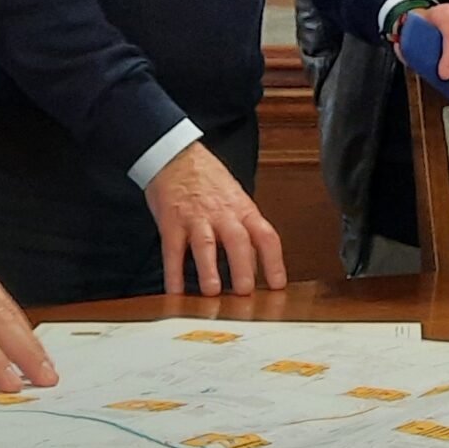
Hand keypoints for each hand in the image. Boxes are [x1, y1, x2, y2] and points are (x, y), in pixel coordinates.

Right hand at [144, 142, 285, 296]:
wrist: (175, 155)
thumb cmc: (207, 178)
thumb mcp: (235, 197)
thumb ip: (245, 226)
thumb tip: (258, 263)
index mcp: (242, 209)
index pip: (265, 235)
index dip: (274, 261)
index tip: (277, 285)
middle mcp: (222, 214)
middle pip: (237, 240)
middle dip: (243, 267)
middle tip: (245, 292)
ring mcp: (195, 218)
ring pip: (205, 244)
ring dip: (209, 269)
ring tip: (212, 292)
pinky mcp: (171, 222)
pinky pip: (172, 250)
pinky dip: (173, 272)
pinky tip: (175, 290)